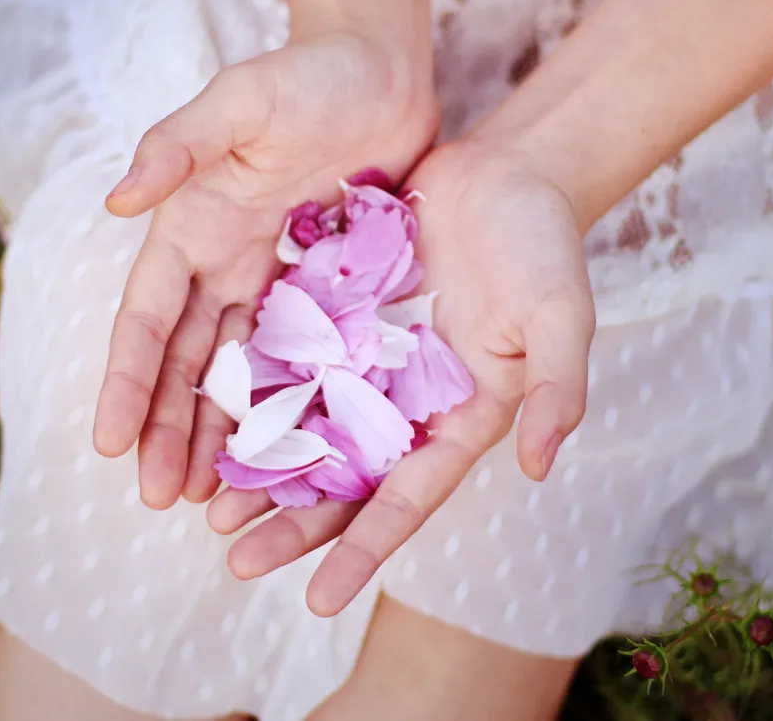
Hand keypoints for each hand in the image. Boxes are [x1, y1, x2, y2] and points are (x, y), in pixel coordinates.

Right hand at [94, 33, 438, 508]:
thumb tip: (117, 202)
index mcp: (190, 226)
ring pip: (234, 372)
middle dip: (166, 429)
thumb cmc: (310, 74)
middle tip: (158, 498)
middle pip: (184, 362)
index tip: (109, 445)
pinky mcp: (321, 289)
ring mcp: (271, 280)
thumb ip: (179, 145)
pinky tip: (282, 454)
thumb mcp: (240, 100)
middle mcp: (221, 261)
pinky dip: (283, 405)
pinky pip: (297, 358)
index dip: (128, 382)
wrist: (382, 70)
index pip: (147, 319)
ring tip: (207, 498)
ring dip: (216, 433)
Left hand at [206, 139, 597, 615]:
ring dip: (263, 472)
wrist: (509, 172)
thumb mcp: (561, 314)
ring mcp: (370, 361)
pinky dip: (255, 396)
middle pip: (347, 480)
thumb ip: (559, 387)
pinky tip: (211, 420)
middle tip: (237, 561)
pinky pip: (290, 363)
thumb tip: (542, 466)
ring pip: (308, 430)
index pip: (409, 498)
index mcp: (462, 417)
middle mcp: (410, 402)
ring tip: (211, 511)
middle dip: (295, 524)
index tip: (319, 600)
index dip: (365, 550)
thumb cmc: (544, 245)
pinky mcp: (339, 315)